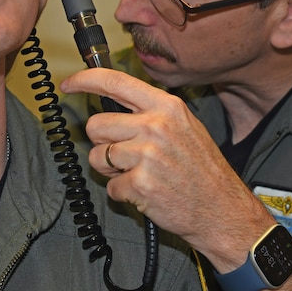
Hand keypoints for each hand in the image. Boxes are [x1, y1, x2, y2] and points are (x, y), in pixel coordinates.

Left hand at [61, 67, 275, 269]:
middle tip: (125, 156)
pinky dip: (123, 193)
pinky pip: (110, 186)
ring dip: (111, 170)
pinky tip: (146, 192)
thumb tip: (111, 104)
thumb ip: (150, 113)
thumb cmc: (202, 170)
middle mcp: (155, 126)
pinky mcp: (139, 183)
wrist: (222, 209)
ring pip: (97, 157)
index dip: (84, 81)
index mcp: (166, 107)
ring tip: (139, 174)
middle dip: (103, 143)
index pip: (115, 82)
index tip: (69, 85)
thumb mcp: (185, 126)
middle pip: (96, 125)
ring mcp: (146, 155)